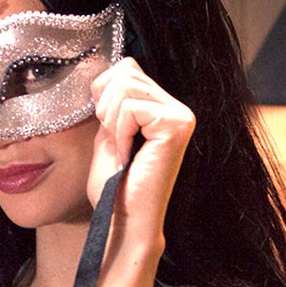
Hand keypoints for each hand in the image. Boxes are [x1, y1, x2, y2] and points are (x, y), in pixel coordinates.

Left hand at [89, 58, 194, 241]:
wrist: (123, 219)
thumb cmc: (114, 186)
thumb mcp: (107, 134)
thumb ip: (112, 105)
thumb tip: (107, 75)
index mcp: (162, 108)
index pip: (126, 67)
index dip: (104, 93)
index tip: (109, 130)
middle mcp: (177, 108)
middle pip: (125, 71)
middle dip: (106, 107)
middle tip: (115, 142)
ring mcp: (181, 115)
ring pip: (125, 86)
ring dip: (112, 121)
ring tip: (122, 149)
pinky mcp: (176, 125)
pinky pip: (130, 108)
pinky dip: (119, 133)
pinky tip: (128, 155)